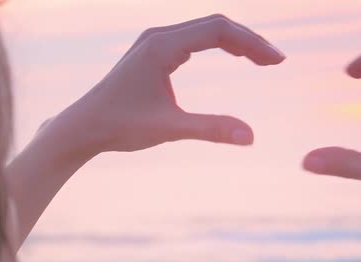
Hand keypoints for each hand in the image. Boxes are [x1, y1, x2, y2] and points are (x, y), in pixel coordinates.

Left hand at [55, 14, 284, 156]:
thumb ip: (211, 129)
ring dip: (237, 41)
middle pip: (216, 24)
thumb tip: (251, 137)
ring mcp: (156, 41)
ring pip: (207, 29)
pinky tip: (235, 56)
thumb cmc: (120, 125)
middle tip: (276, 61)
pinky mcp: (155, 50)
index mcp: (162, 46)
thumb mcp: (169, 129)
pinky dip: (221, 44)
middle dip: (250, 40)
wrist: (83, 126)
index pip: (218, 31)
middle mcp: (159, 36)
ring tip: (263, 60)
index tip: (277, 62)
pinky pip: (196, 37)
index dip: (252, 43)